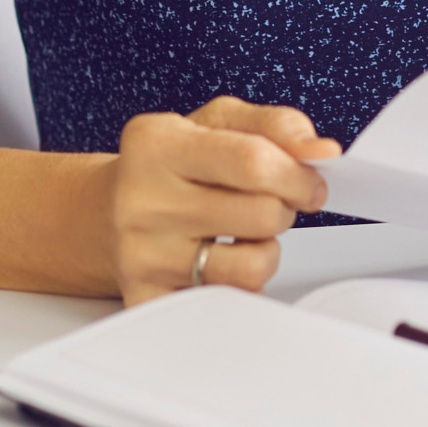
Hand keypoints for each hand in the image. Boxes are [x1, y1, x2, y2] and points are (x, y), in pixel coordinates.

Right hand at [108, 96, 339, 304]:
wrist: (107, 212)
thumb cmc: (172, 164)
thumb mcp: (217, 122)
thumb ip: (275, 124)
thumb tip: (320, 150)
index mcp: (156, 144)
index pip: (253, 162)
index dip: (298, 175)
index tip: (309, 181)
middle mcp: (141, 201)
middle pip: (260, 215)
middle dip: (284, 209)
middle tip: (270, 204)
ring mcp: (141, 256)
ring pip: (250, 267)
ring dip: (266, 251)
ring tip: (246, 235)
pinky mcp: (148, 300)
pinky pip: (230, 304)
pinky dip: (242, 285)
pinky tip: (223, 262)